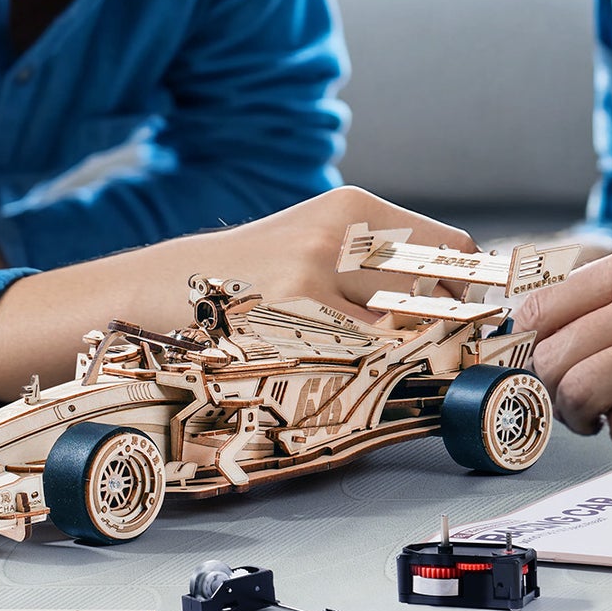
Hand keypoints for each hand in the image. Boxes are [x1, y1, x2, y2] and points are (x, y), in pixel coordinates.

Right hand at [0, 185, 472, 400]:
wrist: (146, 294)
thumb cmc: (243, 276)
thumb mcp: (312, 241)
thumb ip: (379, 263)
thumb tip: (463, 301)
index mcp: (350, 210)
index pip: (453, 251)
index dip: (465, 294)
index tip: (463, 324)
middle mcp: (335, 241)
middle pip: (439, 301)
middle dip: (447, 339)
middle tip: (437, 367)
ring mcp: (309, 292)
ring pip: (406, 344)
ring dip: (410, 372)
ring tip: (389, 385)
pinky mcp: (284, 340)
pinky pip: (356, 379)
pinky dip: (367, 397)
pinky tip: (346, 399)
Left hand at [514, 244, 611, 447]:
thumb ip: (599, 309)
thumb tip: (522, 340)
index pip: (540, 306)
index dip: (530, 348)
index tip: (541, 369)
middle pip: (554, 354)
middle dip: (555, 393)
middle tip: (577, 405)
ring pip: (581, 390)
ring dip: (584, 419)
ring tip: (605, 417)